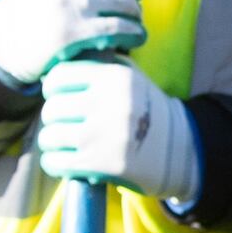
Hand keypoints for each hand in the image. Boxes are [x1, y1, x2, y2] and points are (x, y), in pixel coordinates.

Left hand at [36, 58, 200, 204]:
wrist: (181, 149)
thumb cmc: (147, 111)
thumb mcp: (132, 78)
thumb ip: (99, 68)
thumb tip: (57, 70)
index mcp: (115, 76)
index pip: (59, 77)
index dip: (52, 88)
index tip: (58, 97)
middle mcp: (109, 103)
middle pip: (53, 109)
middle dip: (53, 119)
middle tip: (62, 125)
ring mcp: (104, 135)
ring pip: (50, 137)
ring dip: (51, 143)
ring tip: (62, 145)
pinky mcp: (102, 164)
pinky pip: (57, 162)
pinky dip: (53, 163)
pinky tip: (61, 162)